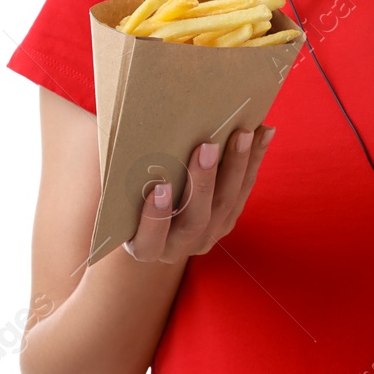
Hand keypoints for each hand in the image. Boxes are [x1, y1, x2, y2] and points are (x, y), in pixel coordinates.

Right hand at [124, 126, 276, 262]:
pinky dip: (253, 160)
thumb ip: (118, 173)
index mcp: (144, 247)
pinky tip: (262, 132)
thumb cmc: (128, 198)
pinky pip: (244, 190)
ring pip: (227, 204)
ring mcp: (208, 236)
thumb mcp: (118, 194)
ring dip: (236, 166)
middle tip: (207, 146)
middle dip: (203, 182)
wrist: (156, 223)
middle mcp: (179, 248)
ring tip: (242, 132)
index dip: (154, 217)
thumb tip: (111, 125)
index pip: (149, 240)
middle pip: (196, 219)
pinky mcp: (228, 219)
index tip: (158, 187)